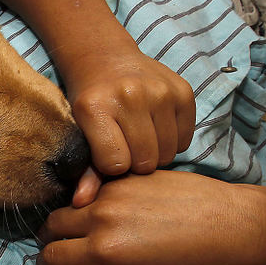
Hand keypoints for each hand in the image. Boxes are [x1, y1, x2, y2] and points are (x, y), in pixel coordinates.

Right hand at [38, 170, 265, 264]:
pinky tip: (113, 211)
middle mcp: (101, 216)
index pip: (51, 256)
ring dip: (71, 218)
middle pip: (52, 224)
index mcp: (103, 251)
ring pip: (71, 203)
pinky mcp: (128, 175)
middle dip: (51, 239)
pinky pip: (96, 186)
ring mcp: (114, 190)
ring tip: (89, 231)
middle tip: (65, 249)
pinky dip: (93, 199)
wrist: (232, 225)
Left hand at [67, 52, 194, 176]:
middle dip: (136, 163)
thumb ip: (85, 171)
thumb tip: (81, 204)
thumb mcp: (81, 133)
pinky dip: (172, 141)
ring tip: (140, 140)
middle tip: (126, 150)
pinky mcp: (183, 90)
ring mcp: (160, 91)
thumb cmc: (90, 103)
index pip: (116, 164)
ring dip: (155, 154)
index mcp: (96, 107)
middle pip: (144, 161)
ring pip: (167, 153)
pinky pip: (184, 139)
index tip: (107, 156)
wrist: (106, 59)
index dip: (112, 167)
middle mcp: (130, 95)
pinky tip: (156, 128)